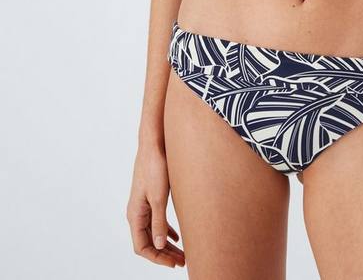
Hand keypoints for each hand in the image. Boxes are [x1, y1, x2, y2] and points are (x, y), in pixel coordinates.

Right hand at [126, 142, 185, 268]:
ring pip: (154, 233)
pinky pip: (157, 221)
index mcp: (135, 214)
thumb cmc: (155, 166)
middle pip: (148, 242)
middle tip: (182, 262)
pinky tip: (178, 237)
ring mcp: (144, 205)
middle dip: (164, 254)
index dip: (157, 258)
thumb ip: (158, 222)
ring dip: (167, 245)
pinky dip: (167, 231)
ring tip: (182, 253)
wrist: (154, 143)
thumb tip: (160, 246)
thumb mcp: (159, 197)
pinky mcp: (152, 197)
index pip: (142, 247)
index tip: (173, 263)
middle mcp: (137, 212)